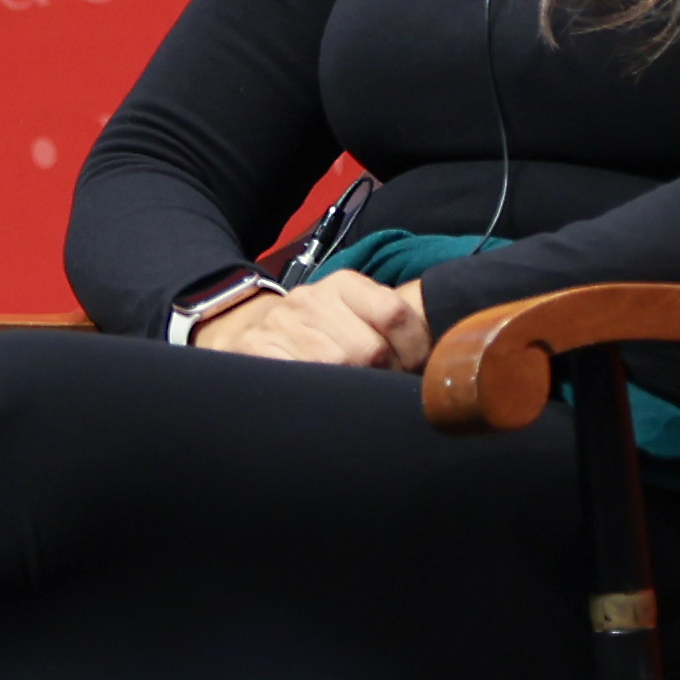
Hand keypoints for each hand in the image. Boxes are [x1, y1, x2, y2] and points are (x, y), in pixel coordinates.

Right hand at [187, 267, 427, 370]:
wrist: (237, 329)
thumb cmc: (312, 333)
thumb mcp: (350, 316)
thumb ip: (389, 326)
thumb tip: (442, 356)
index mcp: (344, 285)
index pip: (395, 313)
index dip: (412, 350)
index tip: (411, 370)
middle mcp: (312, 298)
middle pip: (369, 349)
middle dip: (378, 377)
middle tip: (374, 388)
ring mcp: (281, 322)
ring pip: (336, 365)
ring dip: (347, 389)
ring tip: (345, 392)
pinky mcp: (255, 348)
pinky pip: (299, 376)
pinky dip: (314, 391)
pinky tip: (316, 393)